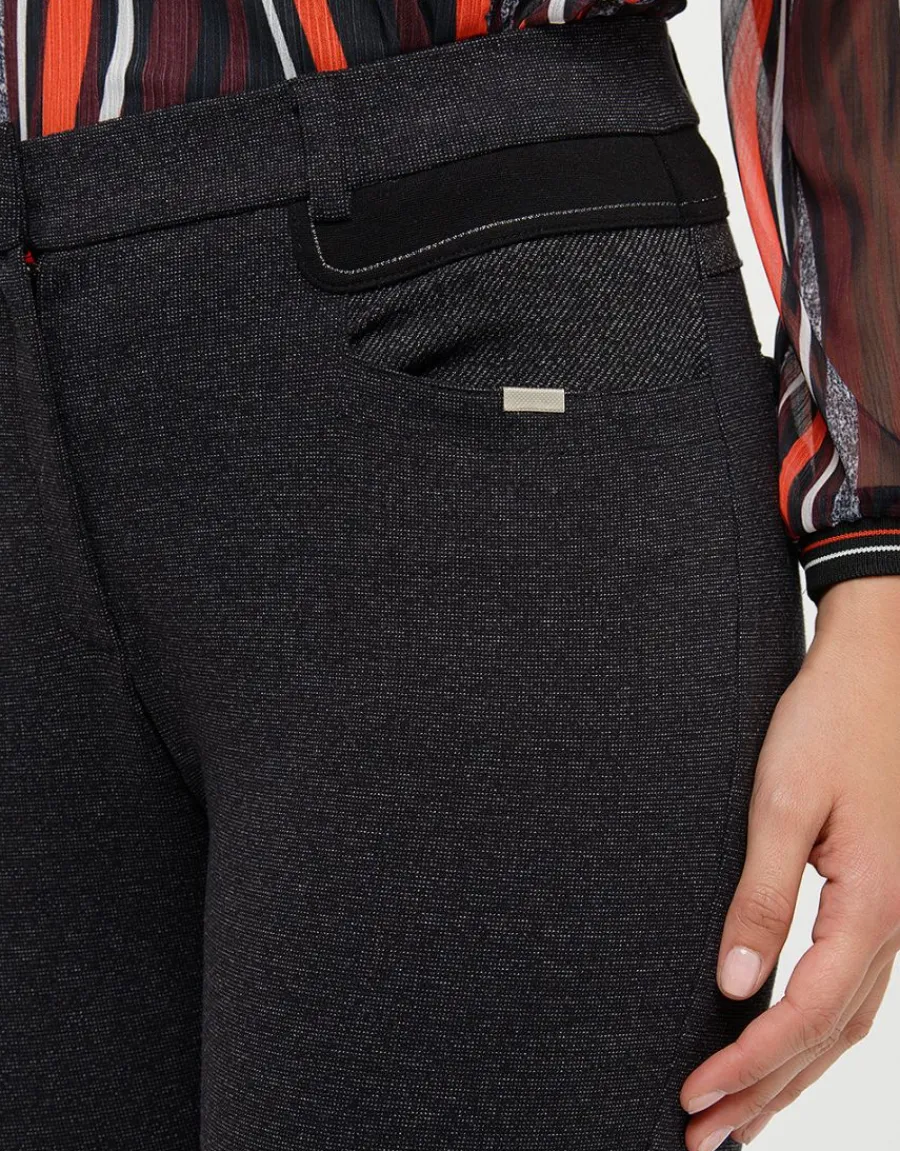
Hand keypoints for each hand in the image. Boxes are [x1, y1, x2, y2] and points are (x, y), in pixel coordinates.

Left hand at [679, 575, 899, 1149]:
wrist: (877, 669)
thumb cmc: (830, 723)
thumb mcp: (782, 803)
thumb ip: (761, 895)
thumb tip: (733, 983)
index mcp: (870, 905)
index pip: (805, 1014)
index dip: (748, 1065)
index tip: (692, 1098)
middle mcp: (889, 924)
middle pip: (827, 1037)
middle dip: (764, 1094)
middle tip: (701, 1139)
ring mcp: (889, 914)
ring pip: (843, 1022)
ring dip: (790, 1075)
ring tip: (737, 1118)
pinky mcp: (876, 897)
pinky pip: (848, 989)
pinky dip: (813, 1034)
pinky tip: (785, 1045)